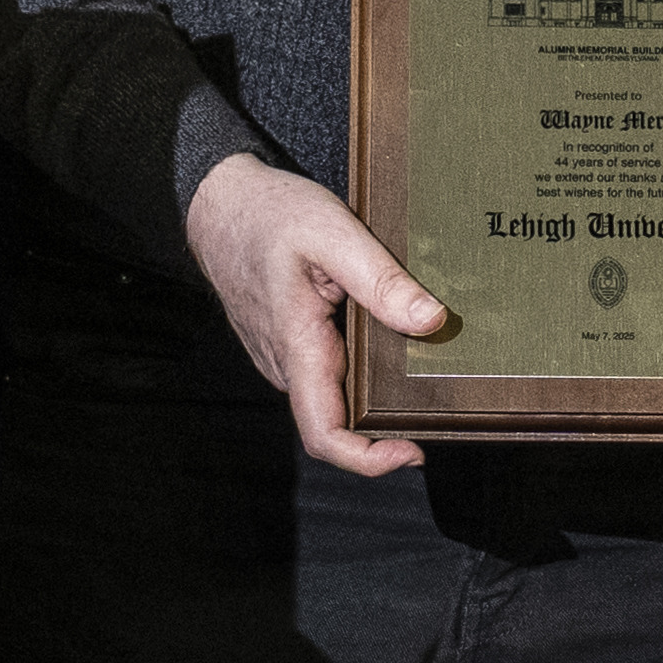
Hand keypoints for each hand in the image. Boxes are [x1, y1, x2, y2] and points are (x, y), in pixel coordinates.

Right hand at [188, 150, 441, 479]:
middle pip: (340, 421)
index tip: (413, 451)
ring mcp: (286, 358)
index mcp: (297, 348)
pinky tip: (390, 339)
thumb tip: (431, 321)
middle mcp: (288, 365)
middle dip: (389, 424)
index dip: (369, 460)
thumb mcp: (332, 233)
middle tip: (441, 402)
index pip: (324, 435)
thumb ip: (382, 280)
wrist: (221, 202)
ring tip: (423, 367)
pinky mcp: (291, 344)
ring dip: (377, 394)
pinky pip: (329, 371)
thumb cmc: (270, 214)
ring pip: (336, 395)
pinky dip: (363, 368)